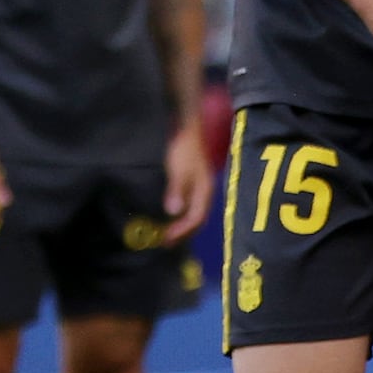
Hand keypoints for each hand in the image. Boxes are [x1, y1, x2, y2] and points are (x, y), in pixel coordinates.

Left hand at [159, 123, 213, 242]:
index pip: (195, 219)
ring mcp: (201, 188)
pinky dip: (181, 216)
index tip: (166, 239)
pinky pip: (190, 206)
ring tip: (169, 234)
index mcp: (204, 192)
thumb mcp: (179, 170)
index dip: (182, 231)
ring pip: (195, 213)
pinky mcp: (194, 183)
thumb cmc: (184, 149)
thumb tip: (173, 212)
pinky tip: (173, 216)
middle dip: (184, 233)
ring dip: (183, 226)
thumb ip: (177, 191)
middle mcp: (205, 193)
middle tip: (166, 244)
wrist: (188, 128)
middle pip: (198, 220)